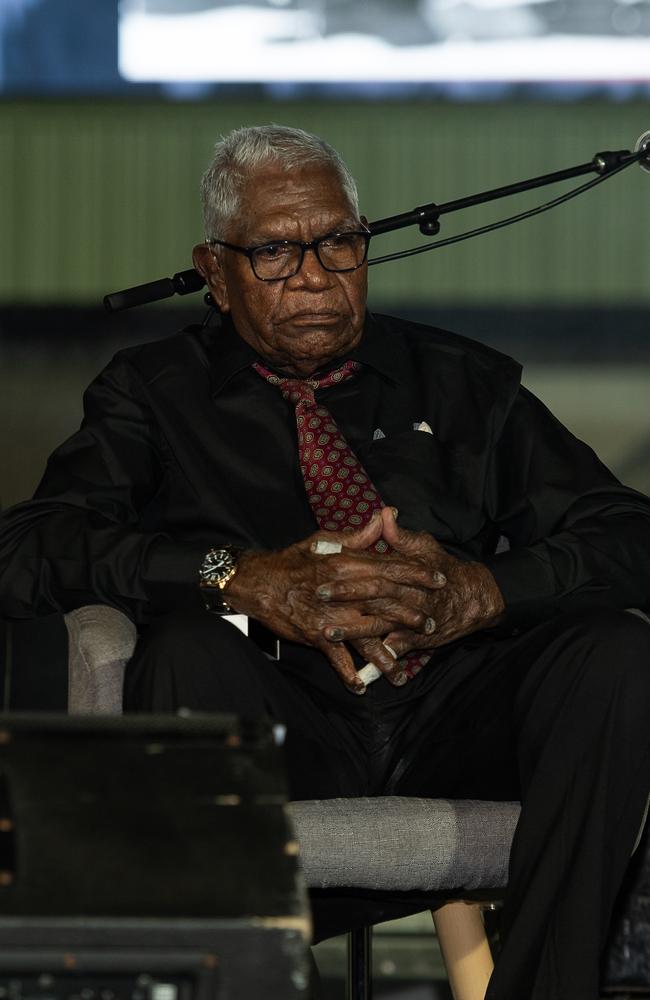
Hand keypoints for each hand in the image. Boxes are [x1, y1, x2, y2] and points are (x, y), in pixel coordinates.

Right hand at [223, 512, 445, 692]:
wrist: (258, 581)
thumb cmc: (292, 560)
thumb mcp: (324, 540)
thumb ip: (357, 535)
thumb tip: (385, 517)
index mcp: (345, 564)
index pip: (389, 568)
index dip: (416, 574)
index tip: (438, 579)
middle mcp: (342, 591)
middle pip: (384, 602)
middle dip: (410, 614)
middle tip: (431, 623)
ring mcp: (329, 615)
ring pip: (365, 635)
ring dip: (385, 651)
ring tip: (403, 667)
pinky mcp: (314, 634)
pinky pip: (335, 657)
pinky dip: (348, 672)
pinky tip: (361, 686)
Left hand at [315, 508, 504, 667]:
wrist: (475, 597)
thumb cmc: (444, 567)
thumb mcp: (424, 546)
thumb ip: (400, 535)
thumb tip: (384, 513)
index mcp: (406, 571)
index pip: (375, 568)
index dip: (350, 569)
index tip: (325, 568)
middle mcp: (409, 594)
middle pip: (375, 595)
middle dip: (346, 597)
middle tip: (319, 596)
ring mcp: (413, 619)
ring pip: (381, 625)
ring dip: (354, 632)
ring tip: (328, 634)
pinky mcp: (419, 640)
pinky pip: (397, 650)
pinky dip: (380, 658)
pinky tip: (360, 666)